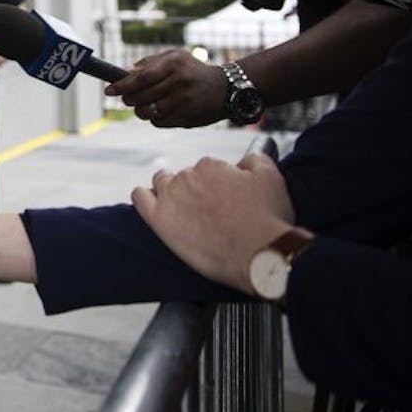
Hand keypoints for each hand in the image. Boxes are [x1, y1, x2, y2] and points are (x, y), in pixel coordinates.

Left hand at [105, 49, 226, 127]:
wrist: (226, 89)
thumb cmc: (192, 70)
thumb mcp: (174, 58)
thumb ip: (148, 63)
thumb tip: (123, 72)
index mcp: (173, 65)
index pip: (141, 78)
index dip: (122, 85)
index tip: (108, 90)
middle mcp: (179, 83)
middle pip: (140, 97)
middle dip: (128, 99)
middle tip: (126, 97)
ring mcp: (183, 103)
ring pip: (147, 113)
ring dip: (140, 110)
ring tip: (143, 104)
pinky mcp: (187, 118)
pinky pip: (159, 122)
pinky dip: (154, 118)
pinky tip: (162, 110)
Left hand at [131, 153, 295, 293]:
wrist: (261, 253)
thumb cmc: (268, 219)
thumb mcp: (271, 177)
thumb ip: (255, 159)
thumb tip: (246, 158)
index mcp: (210, 166)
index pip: (207, 170)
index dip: (217, 185)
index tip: (225, 199)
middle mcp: (187, 177)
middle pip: (185, 178)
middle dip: (195, 191)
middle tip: (210, 211)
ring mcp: (171, 197)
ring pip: (161, 184)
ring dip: (169, 192)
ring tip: (184, 209)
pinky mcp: (160, 220)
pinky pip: (140, 199)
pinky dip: (143, 197)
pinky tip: (150, 202)